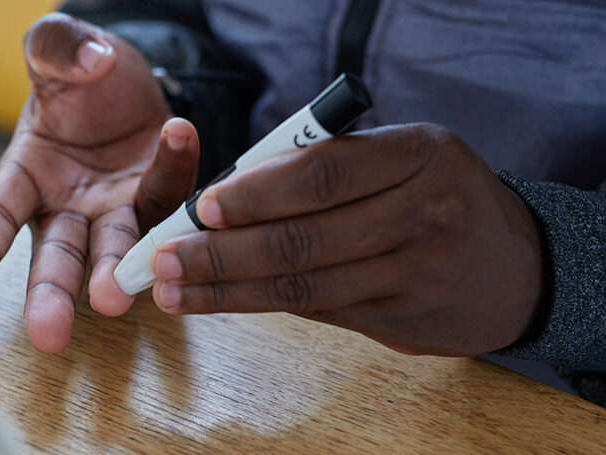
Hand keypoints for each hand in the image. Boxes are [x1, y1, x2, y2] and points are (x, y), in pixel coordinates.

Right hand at [0, 13, 199, 352]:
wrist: (129, 81)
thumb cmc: (76, 77)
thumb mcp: (55, 49)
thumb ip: (56, 47)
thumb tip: (90, 60)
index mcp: (24, 177)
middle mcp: (67, 207)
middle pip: (56, 256)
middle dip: (51, 293)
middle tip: (48, 335)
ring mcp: (116, 210)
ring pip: (114, 248)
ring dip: (114, 272)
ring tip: (113, 299)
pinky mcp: (159, 199)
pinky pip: (168, 191)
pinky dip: (175, 166)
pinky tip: (179, 137)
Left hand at [150, 123, 543, 355]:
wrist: (516, 268)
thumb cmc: (437, 196)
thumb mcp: (402, 158)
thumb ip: (327, 169)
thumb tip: (229, 197)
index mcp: (419, 154)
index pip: (324, 173)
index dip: (257, 192)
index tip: (202, 206)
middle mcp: (423, 213)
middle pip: (303, 238)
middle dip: (221, 252)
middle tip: (164, 260)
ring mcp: (415, 273)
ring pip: (302, 284)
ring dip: (228, 289)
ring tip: (175, 291)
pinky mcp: (401, 319)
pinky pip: (318, 308)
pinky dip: (262, 303)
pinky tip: (221, 299)